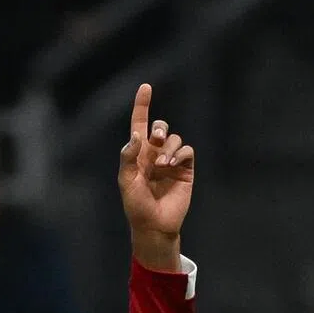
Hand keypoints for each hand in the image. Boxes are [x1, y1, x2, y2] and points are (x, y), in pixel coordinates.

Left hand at [119, 84, 194, 269]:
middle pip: (161, 127)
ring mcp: (171, 161)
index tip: (145, 87)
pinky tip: (171, 166)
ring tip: (162, 165)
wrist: (154, 224)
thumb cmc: (136, 205)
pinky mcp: (186, 169)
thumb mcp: (126, 181)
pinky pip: (187, 151)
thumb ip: (128, 157)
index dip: (142, 105)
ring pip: (175, 139)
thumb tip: (138, 135)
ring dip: (168, 148)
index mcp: (137, 154)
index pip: (139, 124)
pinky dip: (180, 154)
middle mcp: (154, 154)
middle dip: (160, 128)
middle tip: (157, 137)